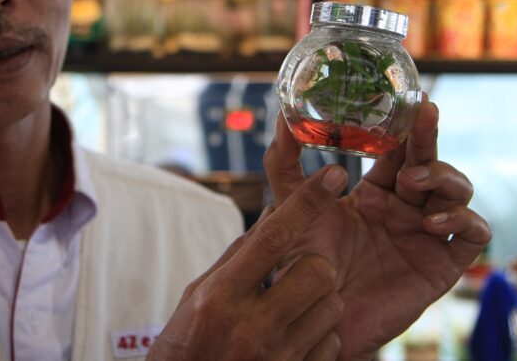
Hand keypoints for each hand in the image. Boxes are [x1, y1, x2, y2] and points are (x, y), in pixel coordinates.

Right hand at [148, 168, 350, 360]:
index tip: (332, 175)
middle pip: (317, 271)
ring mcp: (278, 359)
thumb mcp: (197, 296)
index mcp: (220, 297)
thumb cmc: (184, 346)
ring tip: (289, 312)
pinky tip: (293, 340)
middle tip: (293, 275)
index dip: (306, 202)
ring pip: (331, 306)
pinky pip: (332, 343)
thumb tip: (273, 214)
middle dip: (313, 265)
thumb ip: (237, 256)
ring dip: (318, 301)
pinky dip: (320, 336)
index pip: (271, 237)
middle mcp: (252, 327)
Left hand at [263, 95, 491, 360]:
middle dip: (429, 136)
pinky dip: (462, 220)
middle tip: (425, 113)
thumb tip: (283, 115)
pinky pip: (473, 235)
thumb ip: (284, 163)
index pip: (400, 150)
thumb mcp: (289, 208)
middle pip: (432, 161)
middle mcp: (405, 209)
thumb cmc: (303, 266)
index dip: (408, 125)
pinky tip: (431, 223)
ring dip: (444, 178)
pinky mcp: (441, 266)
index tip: (412, 98)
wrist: (316, 321)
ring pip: (459, 191)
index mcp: (375, 192)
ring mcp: (426, 236)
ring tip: (413, 182)